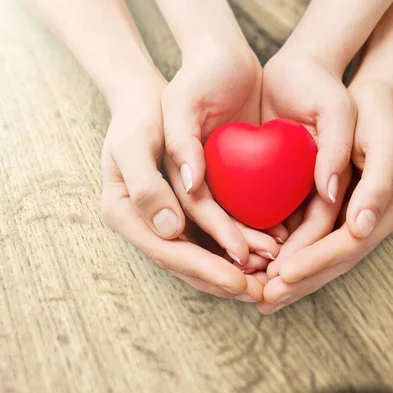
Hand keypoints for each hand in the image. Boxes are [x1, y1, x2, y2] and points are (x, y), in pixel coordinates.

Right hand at [99, 78, 267, 300]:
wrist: (146, 98)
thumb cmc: (138, 115)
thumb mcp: (133, 143)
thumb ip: (146, 187)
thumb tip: (170, 230)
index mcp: (122, 213)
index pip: (166, 251)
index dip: (203, 268)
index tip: (238, 281)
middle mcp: (142, 223)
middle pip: (184, 262)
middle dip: (223, 279)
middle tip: (262, 293)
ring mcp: (162, 219)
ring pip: (200, 253)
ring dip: (234, 269)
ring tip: (270, 278)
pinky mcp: (181, 210)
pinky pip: (209, 236)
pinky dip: (235, 246)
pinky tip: (262, 251)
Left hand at [257, 81, 392, 313]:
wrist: (357, 96)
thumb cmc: (375, 112)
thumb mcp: (384, 139)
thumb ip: (375, 183)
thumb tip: (358, 227)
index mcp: (387, 207)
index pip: (348, 245)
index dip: (315, 263)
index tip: (282, 276)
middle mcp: (367, 218)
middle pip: (331, 260)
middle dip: (298, 282)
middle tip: (263, 300)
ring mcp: (346, 215)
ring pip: (316, 254)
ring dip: (288, 278)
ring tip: (257, 296)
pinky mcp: (326, 206)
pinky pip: (305, 238)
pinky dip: (284, 254)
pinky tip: (258, 266)